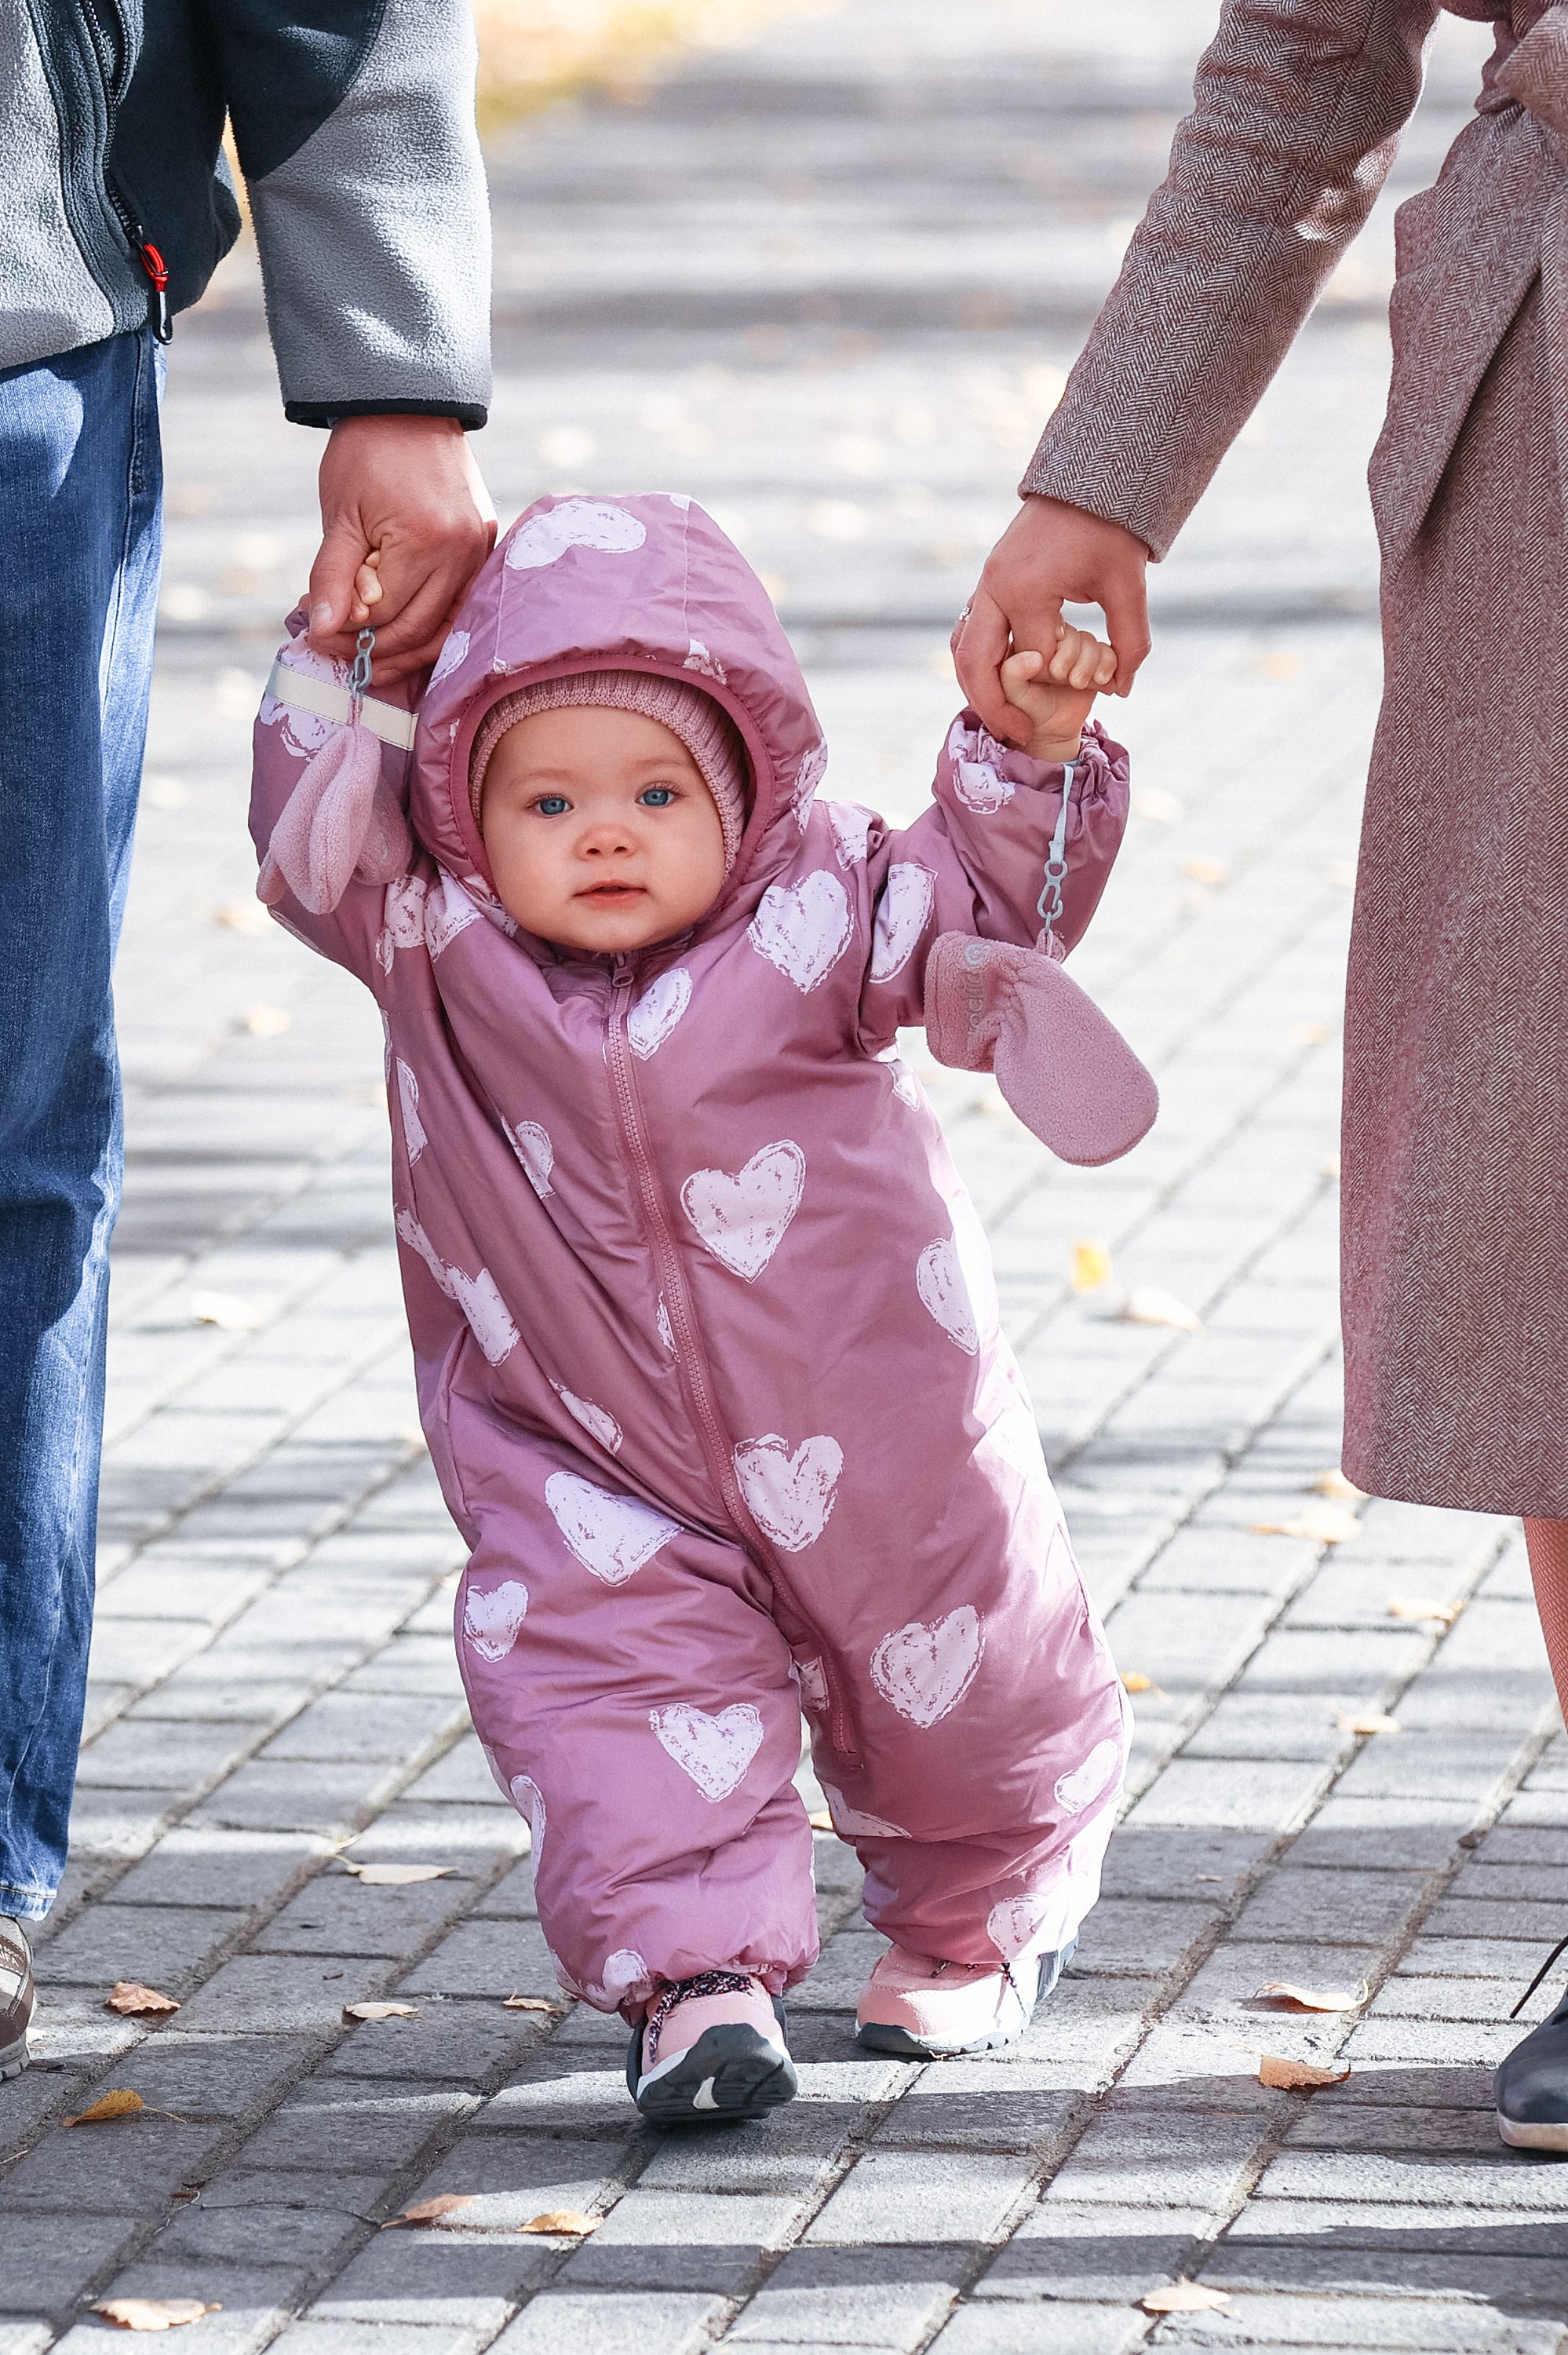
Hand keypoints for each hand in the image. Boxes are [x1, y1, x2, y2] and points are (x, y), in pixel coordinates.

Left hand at [307, 415, 496, 683]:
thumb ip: (333, 576)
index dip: (346, 629)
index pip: (383, 614)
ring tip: (364, 646)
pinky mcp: (484, 547)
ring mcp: (480, 551)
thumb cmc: (367, 453)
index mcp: (425, 541)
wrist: (409, 405)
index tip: (314, 628)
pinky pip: (458, 605)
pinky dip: (428, 622)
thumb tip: (323, 631)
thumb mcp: (340, 514)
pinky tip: (397, 627)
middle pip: (417, 630)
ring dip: (403, 647)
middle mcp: (462, 552)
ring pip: (444, 628)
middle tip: (332, 645)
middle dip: (372, 647)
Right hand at [954, 495, 1150, 744]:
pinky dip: (978, 662)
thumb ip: (1130, 642)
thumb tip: (1121, 690)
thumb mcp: (1128, 586)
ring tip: (1003, 716)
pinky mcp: (989, 580)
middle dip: (991, 706)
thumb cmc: (1112, 530)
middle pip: (974, 664)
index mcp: (1025, 590)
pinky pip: (969, 631)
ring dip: (976, 687)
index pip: (1032, 661)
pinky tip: (1001, 681)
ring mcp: (986, 582)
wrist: (1090, 480)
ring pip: (962, 649)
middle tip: (1016, 734)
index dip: (1053, 686)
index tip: (1078, 697)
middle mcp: (994, 588)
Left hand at [1000, 627, 1116, 760]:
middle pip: (1076, 634)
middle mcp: (1055, 640)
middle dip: (1078, 658)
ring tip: (1081, 684)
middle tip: (1072, 681)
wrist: (1048, 728)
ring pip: (1093, 643)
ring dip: (1092, 664)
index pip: (1052, 628)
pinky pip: (1109, 653)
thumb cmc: (1026, 708)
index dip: (1061, 649)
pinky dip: (1109, 666)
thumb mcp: (1012, 692)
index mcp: (1032, 639)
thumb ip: (1013, 672)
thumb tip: (1035, 656)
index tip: (1056, 673)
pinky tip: (1100, 683)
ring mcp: (1076, 650)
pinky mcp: (1094, 662)